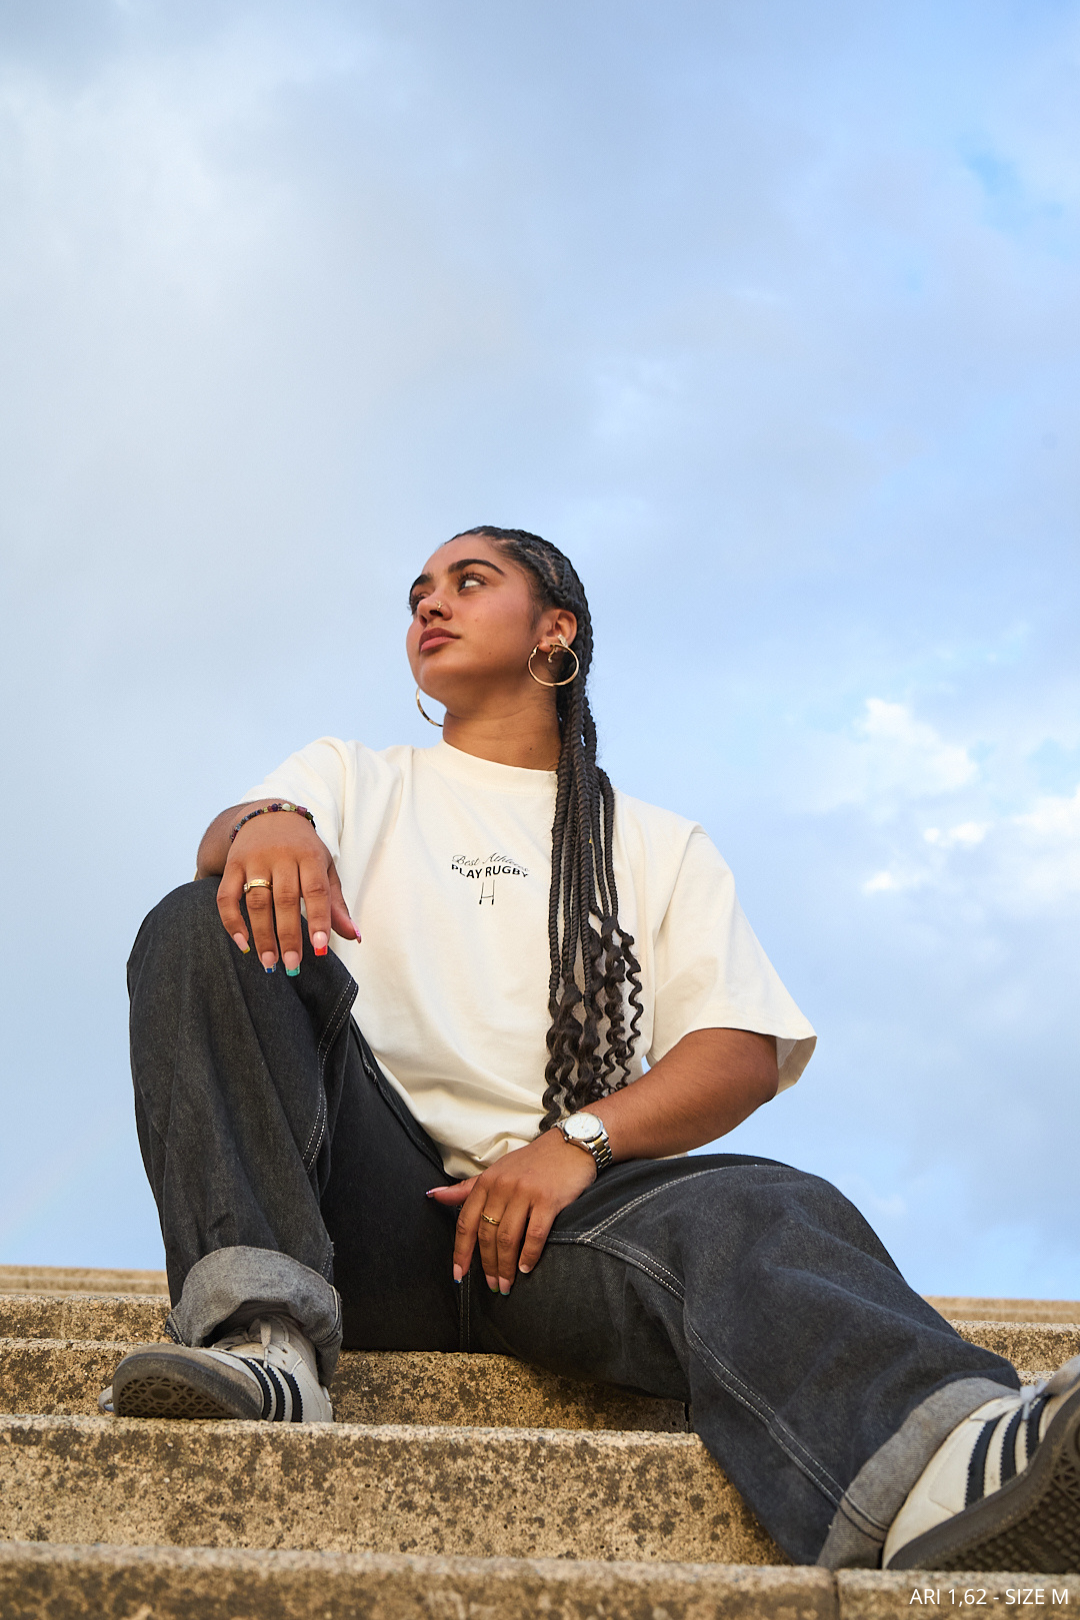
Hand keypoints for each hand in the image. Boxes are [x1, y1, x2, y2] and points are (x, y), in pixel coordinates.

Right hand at [216, 809, 359, 973]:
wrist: (269, 816)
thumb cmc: (303, 850)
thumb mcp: (324, 869)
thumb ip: (336, 904)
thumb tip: (355, 936)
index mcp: (310, 855)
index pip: (316, 889)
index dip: (318, 919)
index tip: (320, 948)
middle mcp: (281, 856)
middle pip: (285, 899)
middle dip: (288, 935)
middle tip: (292, 964)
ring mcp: (254, 860)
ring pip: (256, 901)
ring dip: (262, 934)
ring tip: (269, 962)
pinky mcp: (232, 865)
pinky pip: (226, 897)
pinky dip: (232, 921)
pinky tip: (243, 943)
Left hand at [427, 1128, 596, 1294]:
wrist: (571, 1145)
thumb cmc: (532, 1162)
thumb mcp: (496, 1171)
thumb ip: (466, 1188)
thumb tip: (434, 1195)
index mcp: (487, 1181)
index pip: (466, 1222)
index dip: (460, 1252)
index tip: (459, 1275)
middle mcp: (503, 1187)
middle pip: (487, 1234)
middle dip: (487, 1265)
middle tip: (492, 1284)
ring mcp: (526, 1193)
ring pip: (507, 1238)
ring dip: (505, 1266)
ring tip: (507, 1284)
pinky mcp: (548, 1200)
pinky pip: (534, 1235)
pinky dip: (528, 1255)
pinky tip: (526, 1268)